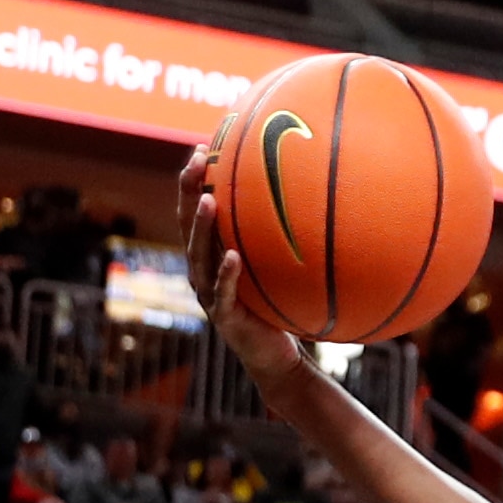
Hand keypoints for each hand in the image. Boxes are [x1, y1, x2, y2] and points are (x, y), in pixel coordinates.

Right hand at [177, 141, 312, 394]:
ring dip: (203, 226)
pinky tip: (234, 256)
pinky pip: (224, 291)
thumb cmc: (279, 307)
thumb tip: (315, 198)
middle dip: (189, 191)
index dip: (193, 179)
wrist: (277, 356)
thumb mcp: (280, 268)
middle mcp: (203, 269)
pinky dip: (228, 274)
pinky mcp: (224, 316)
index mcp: (211, 253)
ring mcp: (209, 293)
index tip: (201, 146)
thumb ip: (282, 239)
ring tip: (208, 200)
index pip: (195, 209)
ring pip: (199, 254)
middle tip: (195, 162)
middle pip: (187, 223)